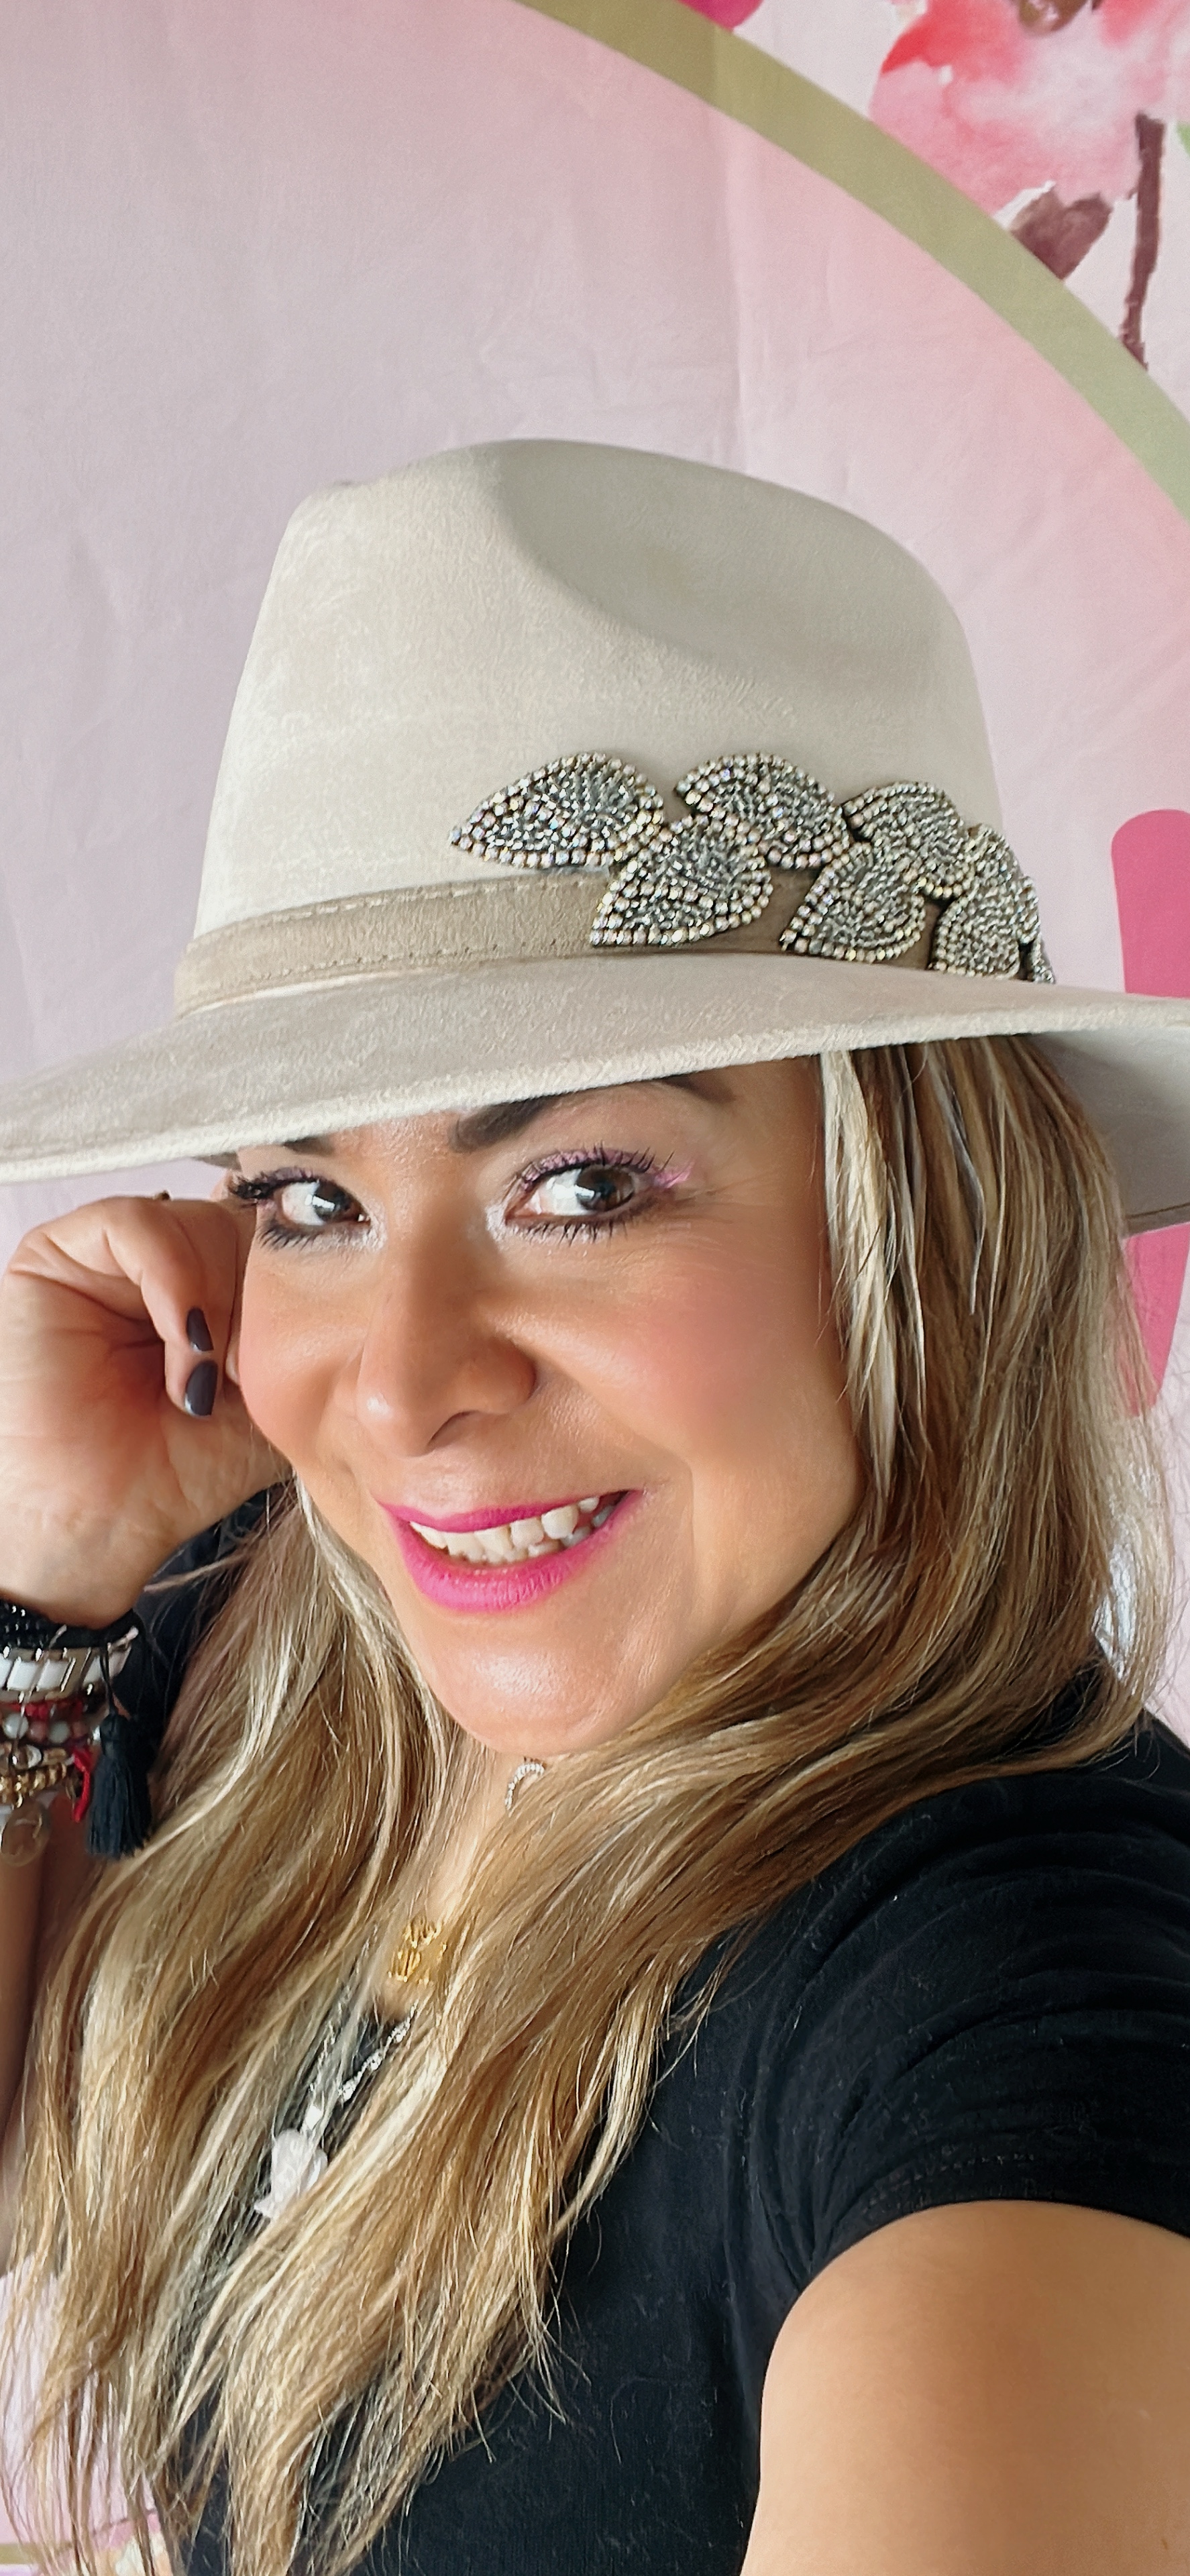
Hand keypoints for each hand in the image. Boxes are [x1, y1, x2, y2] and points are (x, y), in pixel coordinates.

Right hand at [0, 1192, 283, 1623]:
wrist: (102, 1522)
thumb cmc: (181, 1470)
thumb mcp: (280, 1394)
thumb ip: (317, 1330)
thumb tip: (374, 1280)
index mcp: (216, 1285)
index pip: (278, 1235)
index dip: (304, 1280)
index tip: (306, 1350)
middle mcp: (165, 1258)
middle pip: (245, 1218)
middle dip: (263, 1291)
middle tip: (250, 1371)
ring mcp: (110, 1253)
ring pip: (198, 1216)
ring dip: (218, 1298)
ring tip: (205, 1376)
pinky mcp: (57, 1252)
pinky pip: (137, 1222)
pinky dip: (174, 1282)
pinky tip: (182, 1346)